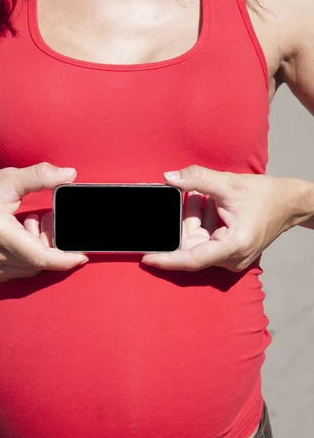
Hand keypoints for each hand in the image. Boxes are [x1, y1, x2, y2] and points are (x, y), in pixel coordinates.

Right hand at [0, 163, 88, 282]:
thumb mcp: (8, 178)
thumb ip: (41, 176)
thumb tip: (70, 174)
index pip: (39, 257)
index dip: (64, 259)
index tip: (82, 256)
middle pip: (36, 262)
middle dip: (49, 245)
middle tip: (43, 220)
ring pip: (27, 270)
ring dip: (35, 252)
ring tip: (26, 225)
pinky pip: (14, 273)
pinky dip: (23, 259)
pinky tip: (16, 237)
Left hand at [141, 165, 292, 271]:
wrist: (291, 203)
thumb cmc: (266, 196)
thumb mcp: (229, 184)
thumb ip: (196, 180)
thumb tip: (168, 178)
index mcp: (233, 246)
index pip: (192, 259)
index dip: (167, 259)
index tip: (146, 258)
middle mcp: (232, 258)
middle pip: (193, 247)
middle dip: (183, 223)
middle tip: (182, 199)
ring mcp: (231, 257)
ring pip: (198, 242)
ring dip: (194, 219)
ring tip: (199, 195)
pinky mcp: (230, 252)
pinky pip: (207, 239)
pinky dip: (202, 221)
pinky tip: (204, 202)